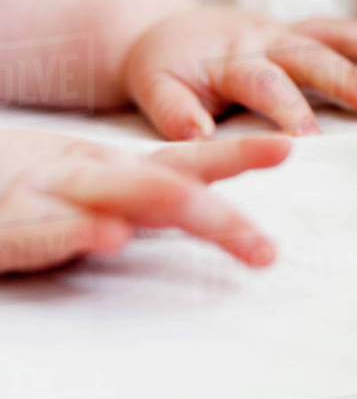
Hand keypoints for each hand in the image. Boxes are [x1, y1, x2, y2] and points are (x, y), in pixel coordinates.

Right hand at [0, 130, 290, 274]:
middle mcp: (87, 176)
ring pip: (120, 197)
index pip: (185, 161)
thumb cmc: (21, 185)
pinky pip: (45, 230)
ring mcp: (46, 195)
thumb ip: (142, 200)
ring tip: (224, 227)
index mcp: (112, 170)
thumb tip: (205, 211)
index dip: (235, 155)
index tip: (286, 148)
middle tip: (267, 250)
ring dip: (176, 210)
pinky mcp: (6, 225)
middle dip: (221, 216)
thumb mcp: (86, 185)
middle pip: (167, 187)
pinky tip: (110, 235)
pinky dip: (79, 231)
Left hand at [121, 8, 356, 139]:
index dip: (288, 110)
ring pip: (330, 35)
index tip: (311, 139)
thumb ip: (173, 112)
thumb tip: (199, 137)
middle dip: (343, 79)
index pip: (263, 82)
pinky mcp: (295, 32)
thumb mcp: (152, 89)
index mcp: (227, 55)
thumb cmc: (162, 68)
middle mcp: (261, 37)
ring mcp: (282, 31)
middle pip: (308, 54)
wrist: (162, 31)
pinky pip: (337, 32)